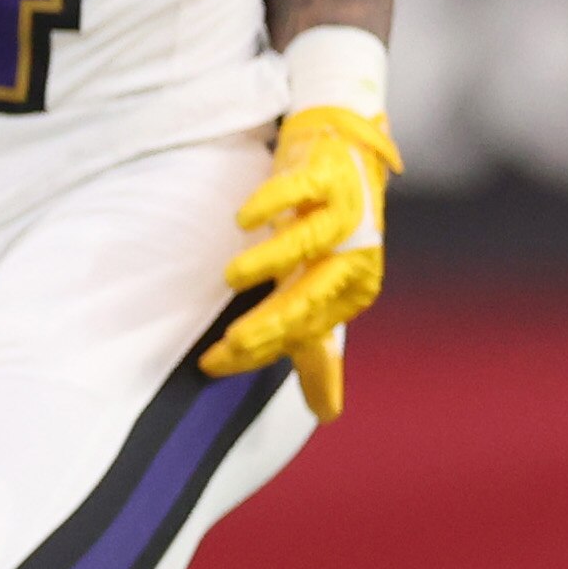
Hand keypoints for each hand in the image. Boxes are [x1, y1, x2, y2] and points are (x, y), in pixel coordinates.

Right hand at [200, 106, 399, 420]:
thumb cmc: (327, 230)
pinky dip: (272, 203)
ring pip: (307, 243)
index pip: (303, 333)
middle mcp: (353, 256)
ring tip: (230, 278)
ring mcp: (342, 213)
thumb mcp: (324, 290)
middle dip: (269, 325)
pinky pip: (300, 190)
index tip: (214, 363)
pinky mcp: (326, 175)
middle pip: (309, 298)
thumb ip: (319, 350)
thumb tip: (327, 415)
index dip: (259, 352)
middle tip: (228, 346)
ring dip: (269, 261)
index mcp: (352, 291)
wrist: (346, 154)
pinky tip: (244, 220)